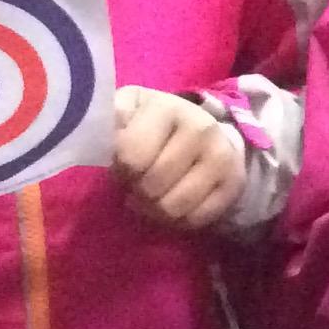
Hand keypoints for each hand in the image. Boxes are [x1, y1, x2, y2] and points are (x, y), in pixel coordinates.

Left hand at [111, 87, 247, 231]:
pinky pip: (196, 219)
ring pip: (174, 207)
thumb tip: (94, 134)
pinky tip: (171, 205)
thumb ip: (110, 122)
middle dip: (137, 190)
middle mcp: (201, 127)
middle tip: (137, 182)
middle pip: (153, 185)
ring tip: (151, 196)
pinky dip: (177, 221)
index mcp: (168, 107)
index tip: (122, 164)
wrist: (203, 131)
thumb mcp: (126, 112)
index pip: (132, 156)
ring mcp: (222, 156)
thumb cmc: (151, 125)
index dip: (120, 168)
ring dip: (154, 210)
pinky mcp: (234, 183)